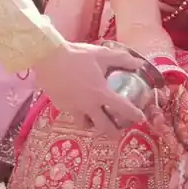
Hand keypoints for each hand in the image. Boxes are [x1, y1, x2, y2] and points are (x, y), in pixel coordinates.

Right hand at [31, 42, 146, 134]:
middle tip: (117, 133)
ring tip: (94, 121)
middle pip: (103, 127)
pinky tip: (77, 105)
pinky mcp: (60, 106)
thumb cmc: (76, 55)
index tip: (140, 118)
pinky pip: (72, 114)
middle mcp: (88, 105)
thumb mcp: (102, 55)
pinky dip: (77, 113)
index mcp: (101, 93)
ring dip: (92, 125)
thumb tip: (139, 63)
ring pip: (84, 124)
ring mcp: (73, 108)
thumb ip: (122, 59)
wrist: (47, 57)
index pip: (123, 108)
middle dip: (113, 133)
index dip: (134, 114)